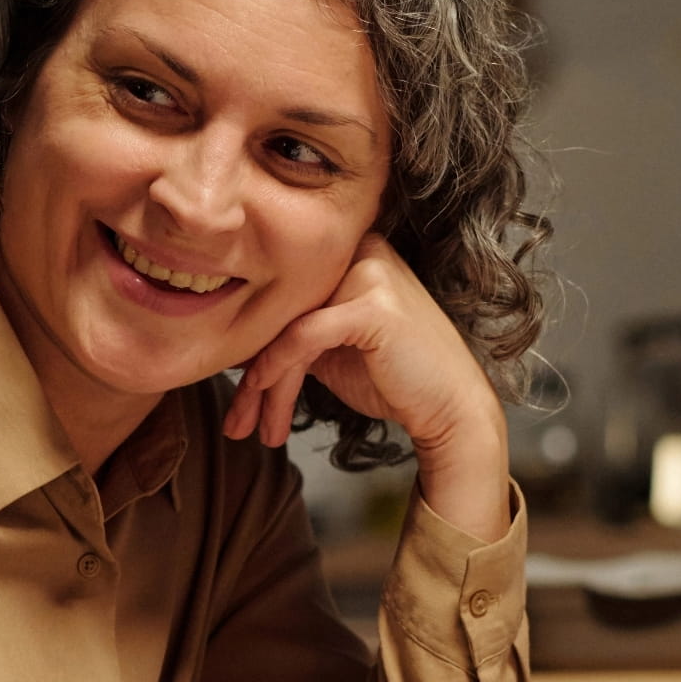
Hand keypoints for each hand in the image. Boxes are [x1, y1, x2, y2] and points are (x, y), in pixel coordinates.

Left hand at [220, 234, 512, 539]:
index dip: (250, 347)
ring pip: (287, 327)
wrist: (451, 408)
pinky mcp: (372, 304)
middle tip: (235, 422)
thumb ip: (289, 333)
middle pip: (281, 312)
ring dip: (261, 386)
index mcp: (348, 254)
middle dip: (251, 373)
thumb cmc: (392, 378)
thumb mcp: (328, 349)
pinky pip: (303, 336)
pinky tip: (264, 402)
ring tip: (247, 428)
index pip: (282, 297)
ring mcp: (369, 273)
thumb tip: (229, 338)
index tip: (232, 392)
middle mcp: (360, 252)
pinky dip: (276, 369)